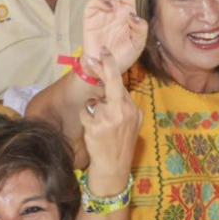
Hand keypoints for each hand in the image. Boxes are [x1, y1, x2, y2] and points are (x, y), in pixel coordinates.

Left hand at [79, 49, 142, 185]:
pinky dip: (87, 119)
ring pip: (94, 101)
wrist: (114, 167)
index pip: (121, 84)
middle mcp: (123, 110)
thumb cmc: (120, 143)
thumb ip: (124, 105)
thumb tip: (112, 88)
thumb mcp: (132, 123)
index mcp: (132, 109)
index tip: (104, 52)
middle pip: (110, 82)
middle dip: (101, 68)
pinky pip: (86, 113)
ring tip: (100, 127)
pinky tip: (93, 131)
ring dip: (93, 111)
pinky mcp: (95, 125)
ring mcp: (109, 118)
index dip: (111, 66)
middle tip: (90, 57)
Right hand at [81, 0, 147, 76]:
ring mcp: (101, 12)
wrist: (106, 68)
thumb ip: (141, 29)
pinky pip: (93, 3)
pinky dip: (100, 1)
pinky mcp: (90, 18)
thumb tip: (134, 15)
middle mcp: (114, 7)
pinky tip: (108, 7)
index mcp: (127, 10)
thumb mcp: (138, 43)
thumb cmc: (123, 55)